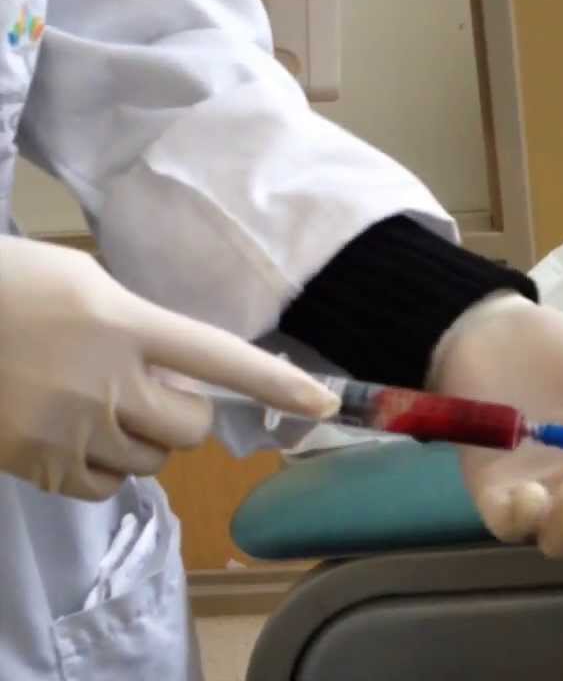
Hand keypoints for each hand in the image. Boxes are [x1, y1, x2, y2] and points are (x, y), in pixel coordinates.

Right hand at [0, 237, 338, 499]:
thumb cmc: (5, 287)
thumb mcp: (82, 284)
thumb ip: (137, 323)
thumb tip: (182, 366)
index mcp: (122, 322)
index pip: (219, 356)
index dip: (275, 382)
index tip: (322, 402)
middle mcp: (105, 380)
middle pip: (190, 425)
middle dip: (180, 412)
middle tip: (144, 387)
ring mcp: (69, 428)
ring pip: (152, 460)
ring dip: (142, 440)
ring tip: (96, 406)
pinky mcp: (37, 465)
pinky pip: (107, 487)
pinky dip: (105, 469)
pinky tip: (74, 436)